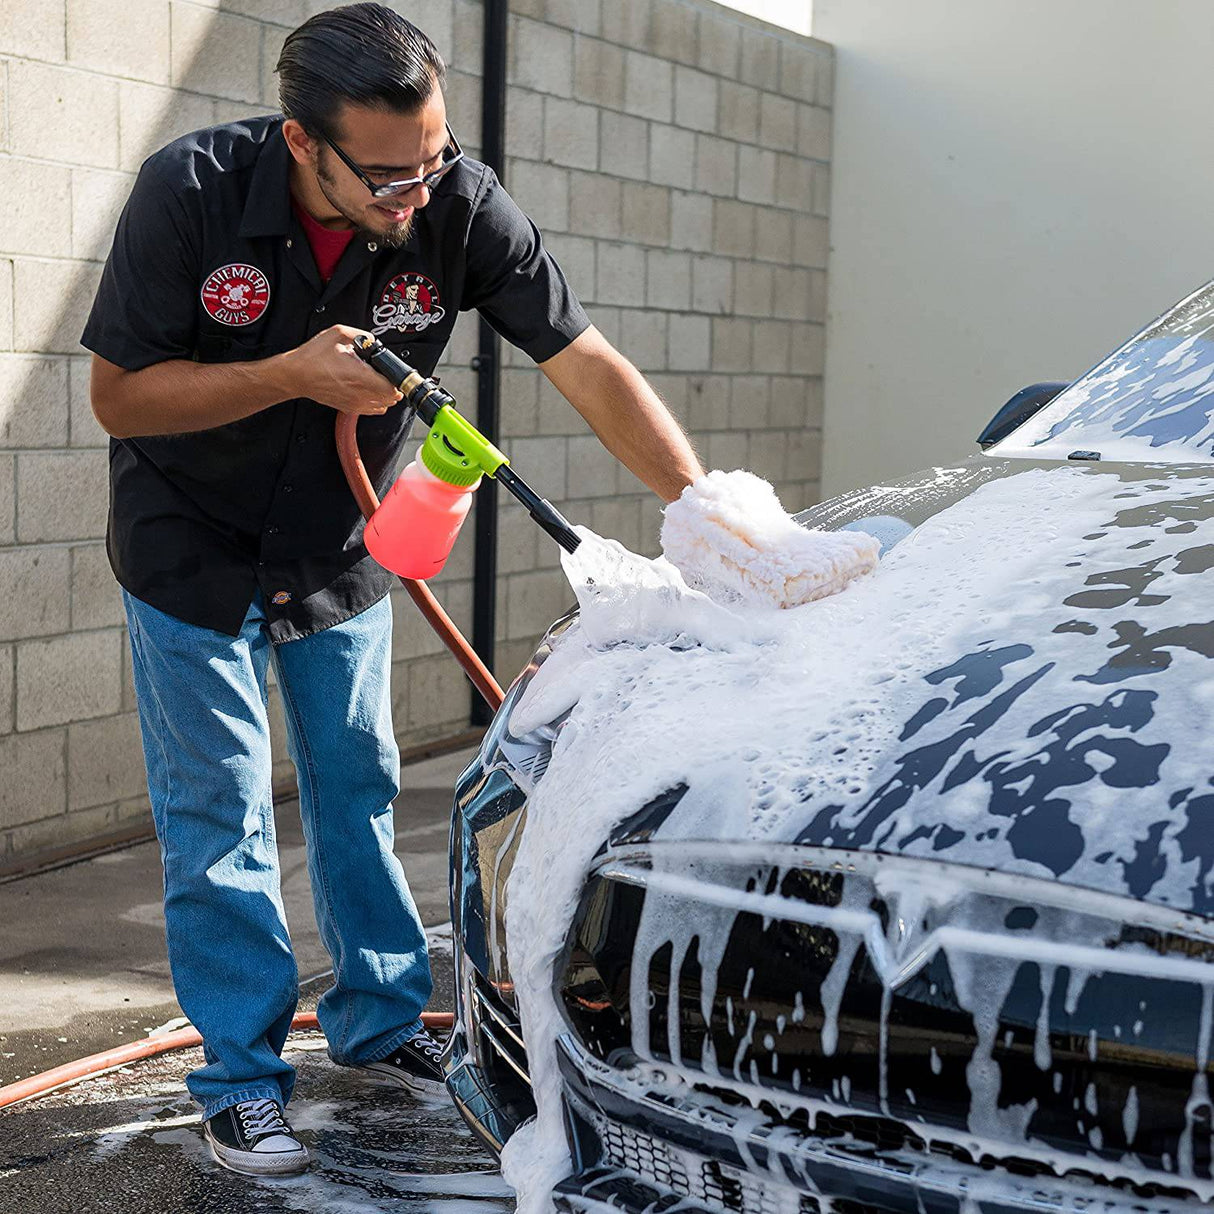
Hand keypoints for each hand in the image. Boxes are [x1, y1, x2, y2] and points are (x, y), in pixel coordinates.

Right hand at [276, 325, 403, 414]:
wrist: (296, 375)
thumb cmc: (313, 357)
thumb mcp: (338, 334)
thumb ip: (362, 335)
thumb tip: (374, 341)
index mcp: (360, 375)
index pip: (392, 387)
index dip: (398, 379)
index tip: (396, 372)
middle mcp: (359, 393)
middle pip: (391, 398)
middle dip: (394, 386)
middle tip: (388, 375)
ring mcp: (355, 404)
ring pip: (384, 406)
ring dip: (387, 395)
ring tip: (380, 382)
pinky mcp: (349, 408)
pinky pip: (373, 410)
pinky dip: (377, 402)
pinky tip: (371, 391)